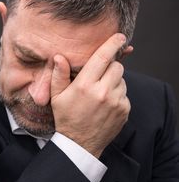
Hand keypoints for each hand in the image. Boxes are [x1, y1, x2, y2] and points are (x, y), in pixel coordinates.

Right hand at [51, 33, 130, 157]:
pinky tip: (106, 104)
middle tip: (99, 76)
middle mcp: (103, 92)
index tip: (120, 37)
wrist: (80, 144)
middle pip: (117, 66)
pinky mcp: (124, 110)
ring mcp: (116, 102)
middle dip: (110, 66)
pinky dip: (118, 95)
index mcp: (85, 85)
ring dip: (114, 81)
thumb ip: (59, 75)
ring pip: (122, 80)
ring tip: (100, 93)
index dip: (112, 44)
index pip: (103, 57)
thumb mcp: (57, 97)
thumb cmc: (66, 118)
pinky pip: (125, 94)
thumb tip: (58, 56)